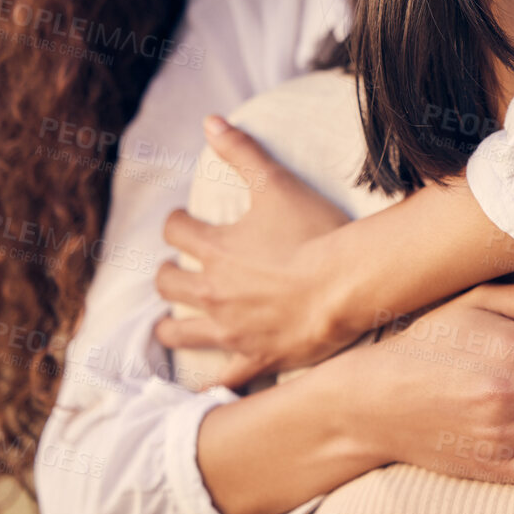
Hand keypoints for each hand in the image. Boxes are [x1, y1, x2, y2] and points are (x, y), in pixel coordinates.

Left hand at [155, 116, 352, 385]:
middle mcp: (212, 291)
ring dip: (169, 327)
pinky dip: (206, 387)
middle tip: (175, 271)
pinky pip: (220, 381)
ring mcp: (229, 330)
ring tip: (168, 326)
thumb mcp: (277, 184)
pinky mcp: (252, 358)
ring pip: (179, 333)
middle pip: (169, 284)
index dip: (177, 223)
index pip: (175, 232)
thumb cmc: (314, 232)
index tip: (183, 222)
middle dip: (168, 275)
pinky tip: (199, 392)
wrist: (345, 285)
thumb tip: (210, 120)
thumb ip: (242, 152)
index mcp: (214, 248)